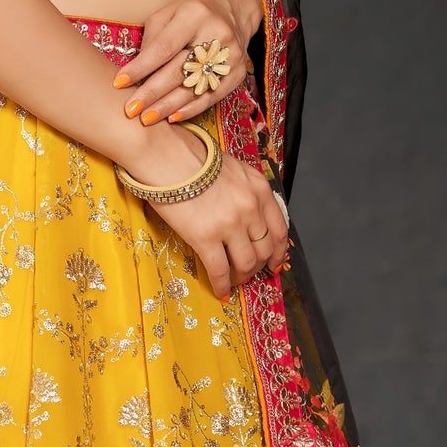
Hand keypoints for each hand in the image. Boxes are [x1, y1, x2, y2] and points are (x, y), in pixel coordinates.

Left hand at [112, 0, 261, 127]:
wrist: (231, 9)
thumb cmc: (189, 12)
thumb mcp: (167, 14)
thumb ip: (151, 39)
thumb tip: (136, 70)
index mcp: (195, 15)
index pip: (164, 47)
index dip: (141, 67)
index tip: (119, 83)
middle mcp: (216, 34)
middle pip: (179, 70)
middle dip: (152, 92)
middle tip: (131, 109)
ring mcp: (230, 55)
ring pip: (195, 87)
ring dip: (168, 106)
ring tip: (146, 118)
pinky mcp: (237, 72)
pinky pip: (212, 96)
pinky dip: (191, 109)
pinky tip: (172, 118)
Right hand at [149, 146, 290, 300]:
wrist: (167, 156)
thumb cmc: (193, 158)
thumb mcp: (233, 169)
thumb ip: (245, 190)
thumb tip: (245, 213)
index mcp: (259, 189)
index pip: (279, 229)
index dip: (278, 251)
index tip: (274, 262)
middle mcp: (250, 208)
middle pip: (264, 249)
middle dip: (258, 266)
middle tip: (249, 272)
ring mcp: (230, 224)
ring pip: (245, 263)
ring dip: (241, 277)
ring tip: (233, 281)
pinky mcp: (206, 237)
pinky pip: (220, 270)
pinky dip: (222, 284)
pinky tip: (220, 290)